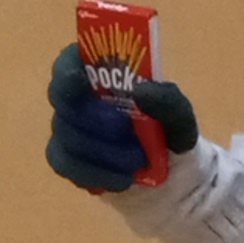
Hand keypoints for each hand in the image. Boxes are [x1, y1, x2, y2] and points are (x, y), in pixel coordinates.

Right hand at [44, 42, 198, 195]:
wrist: (174, 181)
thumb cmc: (170, 137)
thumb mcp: (179, 118)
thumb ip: (167, 101)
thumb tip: (140, 90)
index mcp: (101, 76)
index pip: (70, 62)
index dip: (68, 69)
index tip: (81, 80)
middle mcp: (78, 99)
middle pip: (64, 101)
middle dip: (97, 120)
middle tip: (128, 134)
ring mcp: (69, 130)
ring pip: (67, 135)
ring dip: (105, 151)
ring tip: (138, 161)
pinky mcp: (69, 161)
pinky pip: (66, 164)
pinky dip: (95, 173)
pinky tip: (122, 179)